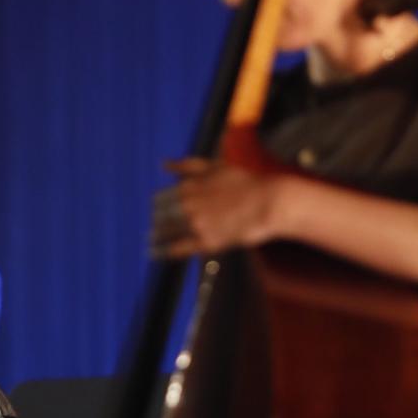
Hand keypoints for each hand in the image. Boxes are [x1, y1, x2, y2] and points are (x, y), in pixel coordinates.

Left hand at [150, 157, 283, 258]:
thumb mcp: (214, 166)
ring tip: (150, 242)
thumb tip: (164, 164)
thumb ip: (187, 165)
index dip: (156, 206)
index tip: (155, 211)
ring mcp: (196, 225)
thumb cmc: (243, 182)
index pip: (159, 199)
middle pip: (160, 216)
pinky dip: (165, 251)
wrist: (267, 202)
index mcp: (188, 187)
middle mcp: (188, 206)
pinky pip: (179, 249)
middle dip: (155, 222)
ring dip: (155, 237)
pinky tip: (157, 253)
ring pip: (166, 233)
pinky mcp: (207, 242)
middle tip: (152, 229)